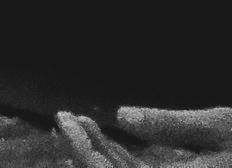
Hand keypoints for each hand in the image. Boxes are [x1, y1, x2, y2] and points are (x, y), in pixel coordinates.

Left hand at [57, 107, 231, 166]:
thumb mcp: (220, 126)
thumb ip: (171, 125)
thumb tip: (122, 117)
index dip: (86, 151)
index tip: (68, 119)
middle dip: (86, 153)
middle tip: (65, 118)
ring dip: (99, 158)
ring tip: (78, 125)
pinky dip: (120, 164)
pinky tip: (106, 144)